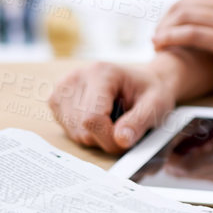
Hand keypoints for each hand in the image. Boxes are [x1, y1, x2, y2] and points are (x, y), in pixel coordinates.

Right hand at [50, 60, 179, 152]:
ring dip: (96, 136)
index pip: (92, 119)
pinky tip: (98, 118)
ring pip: (75, 133)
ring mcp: (63, 89)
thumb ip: (139, 122)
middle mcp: (76, 77)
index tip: (127, 137)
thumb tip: (121, 140)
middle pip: (82, 129)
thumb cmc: (150, 91)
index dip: (109, 138)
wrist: (142, 82)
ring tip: (112, 118)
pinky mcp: (57, 100)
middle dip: (105, 138)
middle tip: (123, 124)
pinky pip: (68, 131)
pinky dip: (86, 133)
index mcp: (101, 73)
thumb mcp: (156, 104)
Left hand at [151, 0, 212, 101]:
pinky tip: (162, 47)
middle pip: (183, 6)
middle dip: (163, 23)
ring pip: (184, 16)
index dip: (170, 16)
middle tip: (156, 40)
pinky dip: (172, 38)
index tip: (163, 33)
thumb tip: (201, 25)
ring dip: (164, 30)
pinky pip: (192, 33)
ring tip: (157, 45)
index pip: (191, 1)